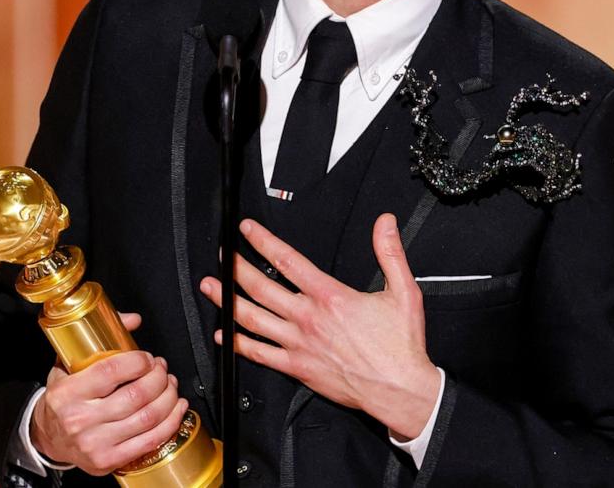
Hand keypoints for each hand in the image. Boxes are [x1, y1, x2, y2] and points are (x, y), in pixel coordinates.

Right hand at [30, 312, 189, 474]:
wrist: (48, 437)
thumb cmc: (62, 399)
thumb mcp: (68, 365)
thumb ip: (98, 339)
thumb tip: (132, 320)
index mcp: (67, 393)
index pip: (110, 371)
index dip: (138, 361)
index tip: (147, 358)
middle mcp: (79, 420)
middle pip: (136, 395)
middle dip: (159, 377)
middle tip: (162, 369)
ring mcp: (95, 443)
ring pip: (148, 417)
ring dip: (168, 397)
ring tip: (170, 385)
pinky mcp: (108, 461)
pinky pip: (150, 441)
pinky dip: (170, 422)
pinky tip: (176, 408)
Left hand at [199, 215, 440, 439]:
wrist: (399, 390)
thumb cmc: (400, 346)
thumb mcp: (404, 291)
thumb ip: (390, 253)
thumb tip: (384, 223)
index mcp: (330, 297)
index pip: (287, 261)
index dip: (262, 241)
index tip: (247, 230)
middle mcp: (309, 318)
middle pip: (261, 287)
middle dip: (236, 268)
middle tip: (223, 255)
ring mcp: (299, 344)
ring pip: (253, 318)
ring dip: (227, 301)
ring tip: (210, 288)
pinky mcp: (297, 367)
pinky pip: (259, 354)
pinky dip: (238, 343)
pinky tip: (224, 335)